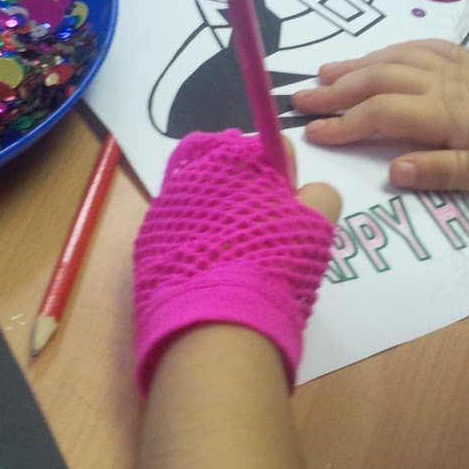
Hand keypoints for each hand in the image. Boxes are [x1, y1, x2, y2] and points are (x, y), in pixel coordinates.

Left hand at [133, 130, 340, 394]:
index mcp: (244, 158)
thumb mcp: (316, 227)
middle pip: (233, 173)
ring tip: (232, 259)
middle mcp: (200, 171)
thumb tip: (308, 194)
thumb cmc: (274, 263)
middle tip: (263, 238)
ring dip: (218, 219)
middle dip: (249, 197)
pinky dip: (191, 244)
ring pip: (203, 201)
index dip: (287, 179)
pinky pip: (177, 230)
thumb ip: (320, 197)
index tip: (290, 211)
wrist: (216, 320)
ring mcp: (168, 205)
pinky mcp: (148, 238)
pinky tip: (205, 273)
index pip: (273, 148)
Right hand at [291, 40, 468, 191]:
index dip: (343, 123)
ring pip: (397, 58)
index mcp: (444, 114)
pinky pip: (425, 47)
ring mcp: (459, 69)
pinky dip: (396, 48)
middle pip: (379, 79)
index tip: (313, 133)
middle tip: (300, 98)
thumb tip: (392, 171)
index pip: (380, 115)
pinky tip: (383, 53)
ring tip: (326, 71)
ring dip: (358, 64)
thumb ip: (441, 171)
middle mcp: (445, 84)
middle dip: (337, 89)